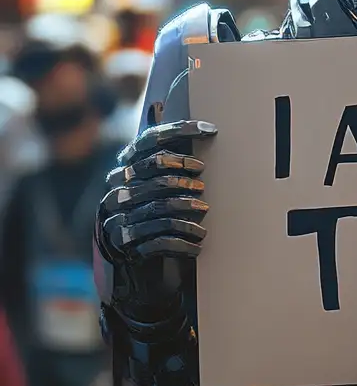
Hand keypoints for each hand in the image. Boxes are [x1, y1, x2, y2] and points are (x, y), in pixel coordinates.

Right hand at [96, 120, 215, 318]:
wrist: (130, 263)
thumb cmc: (152, 215)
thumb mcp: (158, 185)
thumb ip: (169, 158)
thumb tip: (195, 122)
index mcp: (124, 168)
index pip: (150, 140)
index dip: (181, 130)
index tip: (212, 130)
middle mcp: (115, 190)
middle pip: (154, 175)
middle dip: (183, 179)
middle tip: (203, 187)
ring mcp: (115, 218)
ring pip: (157, 208)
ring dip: (186, 213)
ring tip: (205, 217)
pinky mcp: (122, 245)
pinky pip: (155, 240)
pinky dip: (181, 241)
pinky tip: (198, 245)